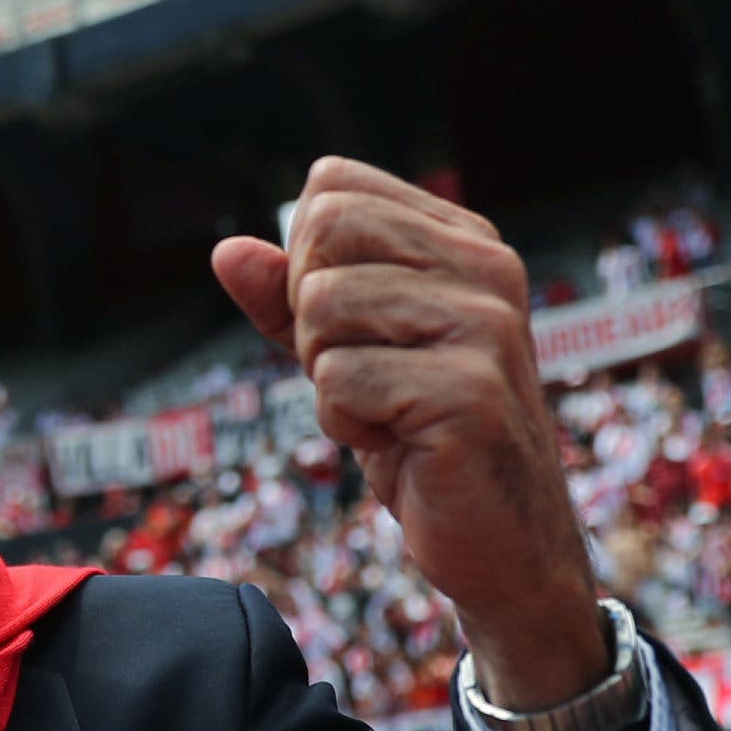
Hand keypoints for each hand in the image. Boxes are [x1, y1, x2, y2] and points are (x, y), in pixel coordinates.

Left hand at [213, 159, 607, 706]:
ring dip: (327, 376)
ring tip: (386, 411)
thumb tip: (228, 252)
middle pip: (322, 231)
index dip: (303, 259)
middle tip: (362, 372)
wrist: (502, 542)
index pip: (332, 187)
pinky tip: (398, 442)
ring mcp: (483, 328)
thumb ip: (286, 301)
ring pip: (322, 307)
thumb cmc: (421, 439)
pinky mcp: (468, 393)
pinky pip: (338, 380)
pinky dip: (343, 423)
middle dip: (308, 313)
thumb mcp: (347, 355)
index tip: (349, 325)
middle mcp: (484, 269)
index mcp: (463, 242)